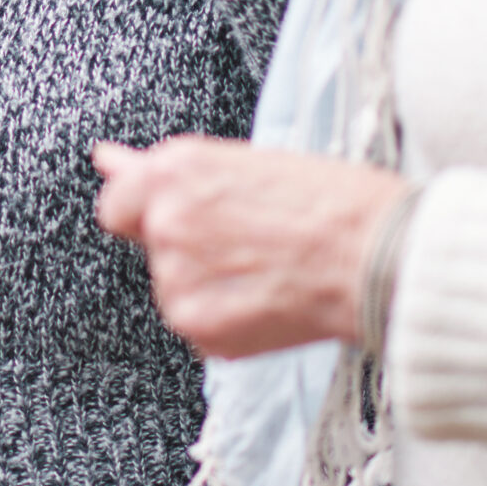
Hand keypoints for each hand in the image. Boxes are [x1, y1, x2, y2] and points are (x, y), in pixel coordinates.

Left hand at [92, 136, 404, 359]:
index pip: (117, 202)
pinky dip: (227, 319)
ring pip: (176, 288)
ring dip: (209, 285)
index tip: (175, 219)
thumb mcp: (250, 163)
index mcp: (177, 168)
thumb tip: (107, 160)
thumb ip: (171, 172)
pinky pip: (198, 325)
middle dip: (190, 249)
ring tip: (272, 270)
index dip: (147, 212)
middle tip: (251, 244)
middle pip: (152, 247)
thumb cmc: (336, 202)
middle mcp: (166, 220)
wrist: (379, 258)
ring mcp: (177, 277)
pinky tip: (271, 299)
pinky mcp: (199, 326)